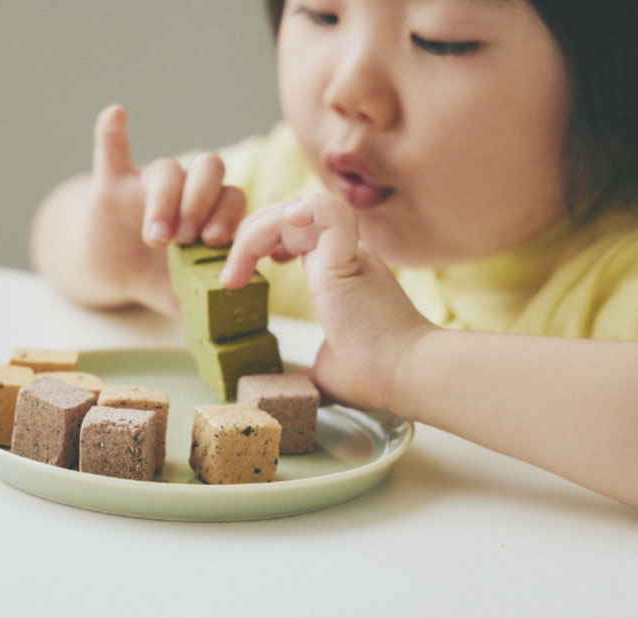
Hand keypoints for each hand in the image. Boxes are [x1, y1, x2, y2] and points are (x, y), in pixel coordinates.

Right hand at [82, 105, 244, 311]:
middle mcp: (186, 190)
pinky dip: (112, 132)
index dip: (227, 216)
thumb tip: (237, 332)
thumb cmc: (162, 278)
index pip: (232, 198)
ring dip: (165, 199)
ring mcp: (149, 183)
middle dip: (202, 202)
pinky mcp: (111, 183)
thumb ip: (209, 305)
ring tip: (157, 237)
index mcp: (212, 212)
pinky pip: (111, 149)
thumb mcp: (187, 294)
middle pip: (209, 169)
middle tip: (190, 238)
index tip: (214, 243)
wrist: (116, 273)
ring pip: (168, 168)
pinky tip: (116, 115)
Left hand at [221, 195, 433, 411]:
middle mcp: (344, 254)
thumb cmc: (375, 375)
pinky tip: (272, 244)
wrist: (406, 377)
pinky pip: (327, 211)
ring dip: (254, 233)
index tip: (241, 277)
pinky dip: (299, 213)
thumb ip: (298, 369)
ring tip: (236, 273)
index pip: (293, 232)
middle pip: (288, 214)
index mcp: (338, 271)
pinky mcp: (349, 258)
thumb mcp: (321, 369)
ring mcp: (349, 253)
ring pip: (296, 209)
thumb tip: (272, 388)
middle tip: (231, 277)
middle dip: (248, 235)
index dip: (261, 241)